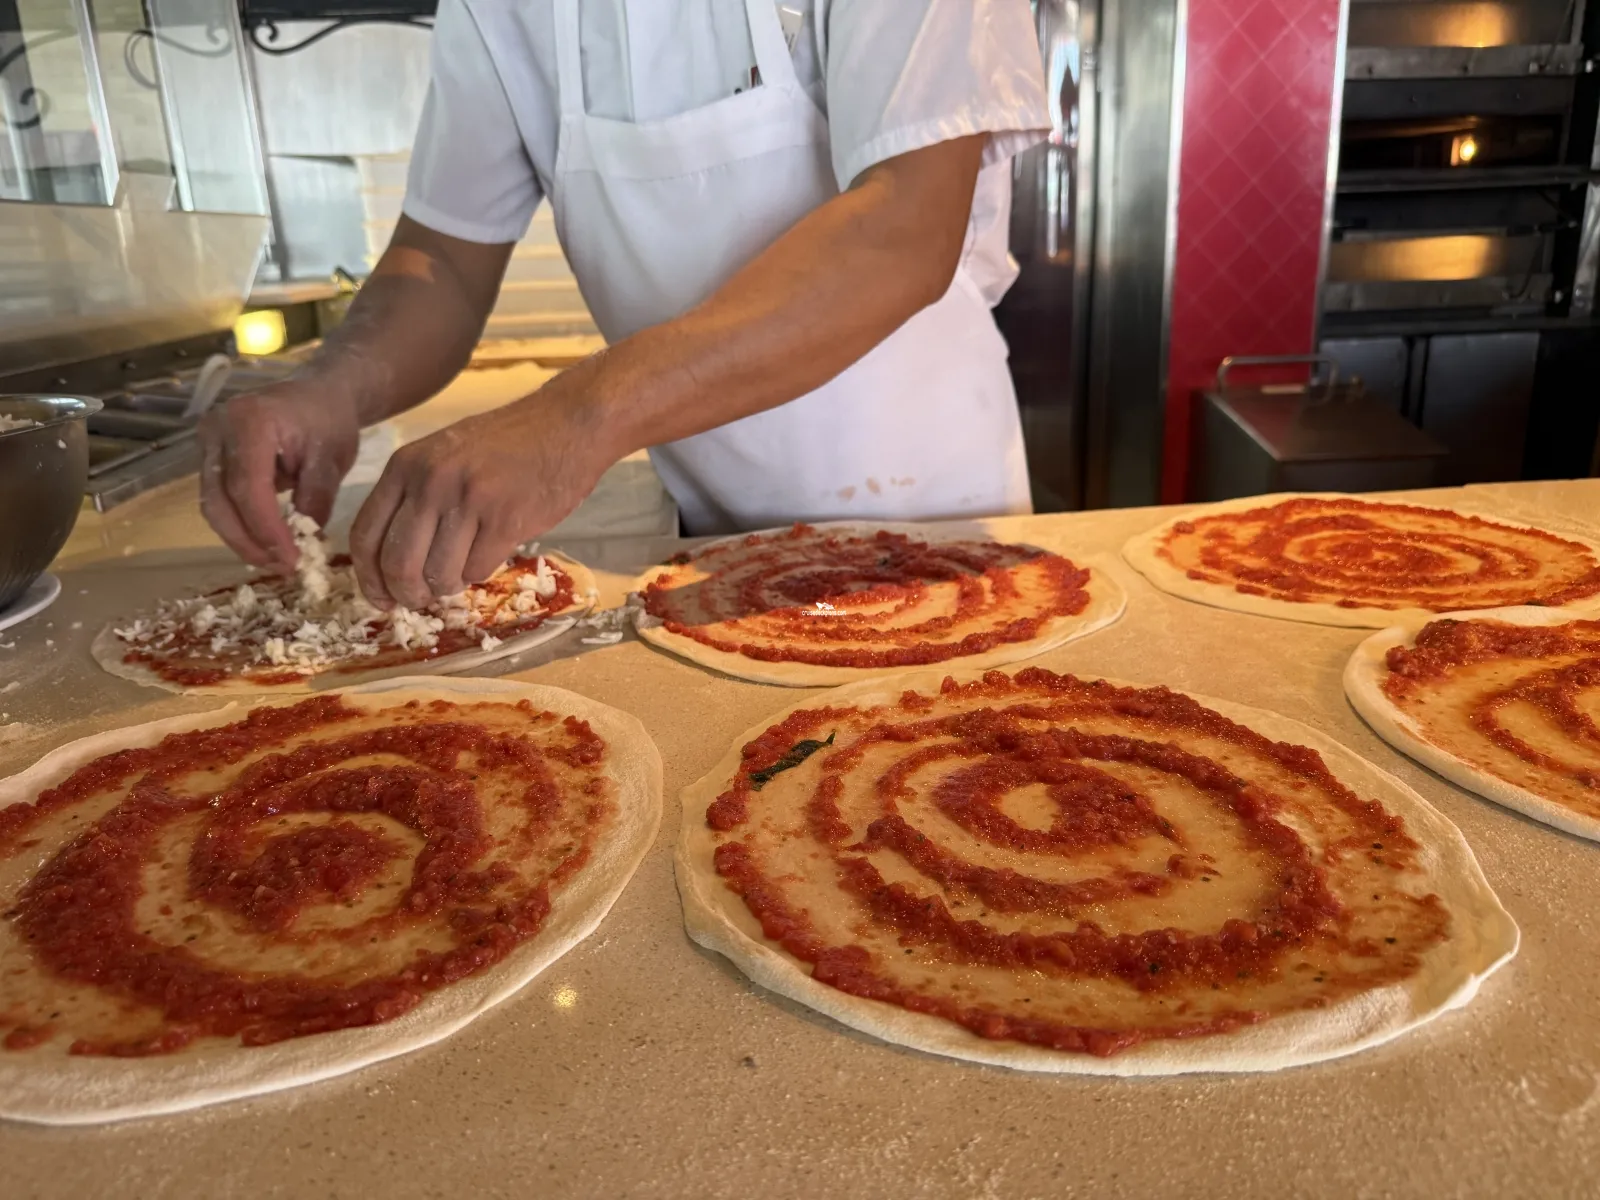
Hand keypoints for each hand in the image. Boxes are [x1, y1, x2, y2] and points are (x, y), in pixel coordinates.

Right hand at [198, 381, 361, 570]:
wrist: (318, 394)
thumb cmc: (329, 420)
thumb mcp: (332, 458)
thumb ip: (317, 498)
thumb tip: (304, 542)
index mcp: (249, 422)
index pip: (248, 488)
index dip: (266, 530)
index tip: (292, 560)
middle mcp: (216, 430)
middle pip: (219, 501)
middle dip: (249, 542)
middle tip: (284, 568)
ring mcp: (207, 443)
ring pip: (213, 505)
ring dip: (242, 539)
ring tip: (278, 560)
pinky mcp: (209, 457)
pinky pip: (218, 499)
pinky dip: (240, 525)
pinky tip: (267, 542)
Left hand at [348, 377, 615, 609]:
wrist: (568, 424)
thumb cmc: (507, 446)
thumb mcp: (444, 457)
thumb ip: (414, 498)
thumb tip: (392, 565)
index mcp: (405, 466)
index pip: (365, 536)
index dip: (369, 579)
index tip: (382, 599)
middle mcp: (430, 482)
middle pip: (398, 564)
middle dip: (408, 594)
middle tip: (422, 600)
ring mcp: (468, 500)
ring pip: (439, 574)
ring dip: (449, 586)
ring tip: (464, 570)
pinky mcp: (505, 519)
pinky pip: (478, 570)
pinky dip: (482, 571)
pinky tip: (492, 551)